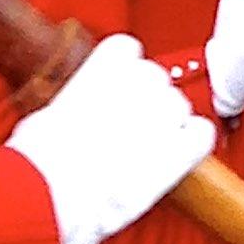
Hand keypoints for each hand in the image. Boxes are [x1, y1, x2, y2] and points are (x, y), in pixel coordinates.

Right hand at [5, 35, 214, 243]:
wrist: (55, 195)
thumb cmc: (40, 162)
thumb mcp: (46, 116)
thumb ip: (75, 105)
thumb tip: (75, 115)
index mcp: (103, 68)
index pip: (127, 49)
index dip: (123, 72)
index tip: (115, 89)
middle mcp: (138, 83)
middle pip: (155, 77)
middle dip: (144, 101)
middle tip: (125, 128)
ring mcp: (163, 115)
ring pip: (178, 105)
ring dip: (166, 123)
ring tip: (143, 149)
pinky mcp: (179, 150)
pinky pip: (202, 134)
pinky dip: (192, 144)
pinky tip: (176, 155)